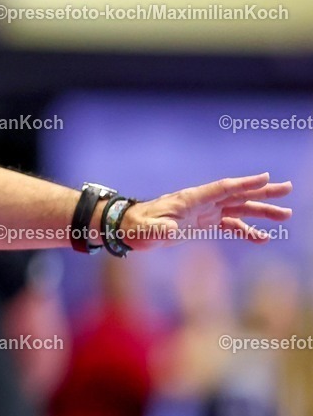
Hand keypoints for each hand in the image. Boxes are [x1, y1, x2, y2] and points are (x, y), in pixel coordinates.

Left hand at [118, 173, 291, 249]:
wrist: (129, 228)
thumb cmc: (136, 226)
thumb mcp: (146, 229)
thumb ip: (158, 229)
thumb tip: (170, 230)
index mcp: (190, 199)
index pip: (222, 188)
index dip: (243, 183)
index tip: (266, 177)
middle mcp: (201, 203)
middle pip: (237, 195)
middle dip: (262, 192)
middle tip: (287, 188)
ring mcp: (204, 213)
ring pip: (238, 209)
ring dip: (261, 211)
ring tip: (285, 215)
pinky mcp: (203, 224)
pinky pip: (230, 225)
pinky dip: (246, 230)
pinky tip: (262, 238)